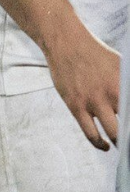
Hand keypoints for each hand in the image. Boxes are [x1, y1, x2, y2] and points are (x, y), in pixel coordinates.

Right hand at [43, 23, 119, 150]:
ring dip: (120, 143)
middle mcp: (111, 94)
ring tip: (123, 147)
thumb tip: (129, 98)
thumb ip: (129, 84)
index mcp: (125, 84)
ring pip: (113, 133)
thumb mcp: (122, 66)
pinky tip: (105, 146)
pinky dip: (99, 143)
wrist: (67, 44)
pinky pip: (90, 132)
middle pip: (128, 126)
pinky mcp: (76, 106)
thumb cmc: (96, 54)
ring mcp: (93, 101)